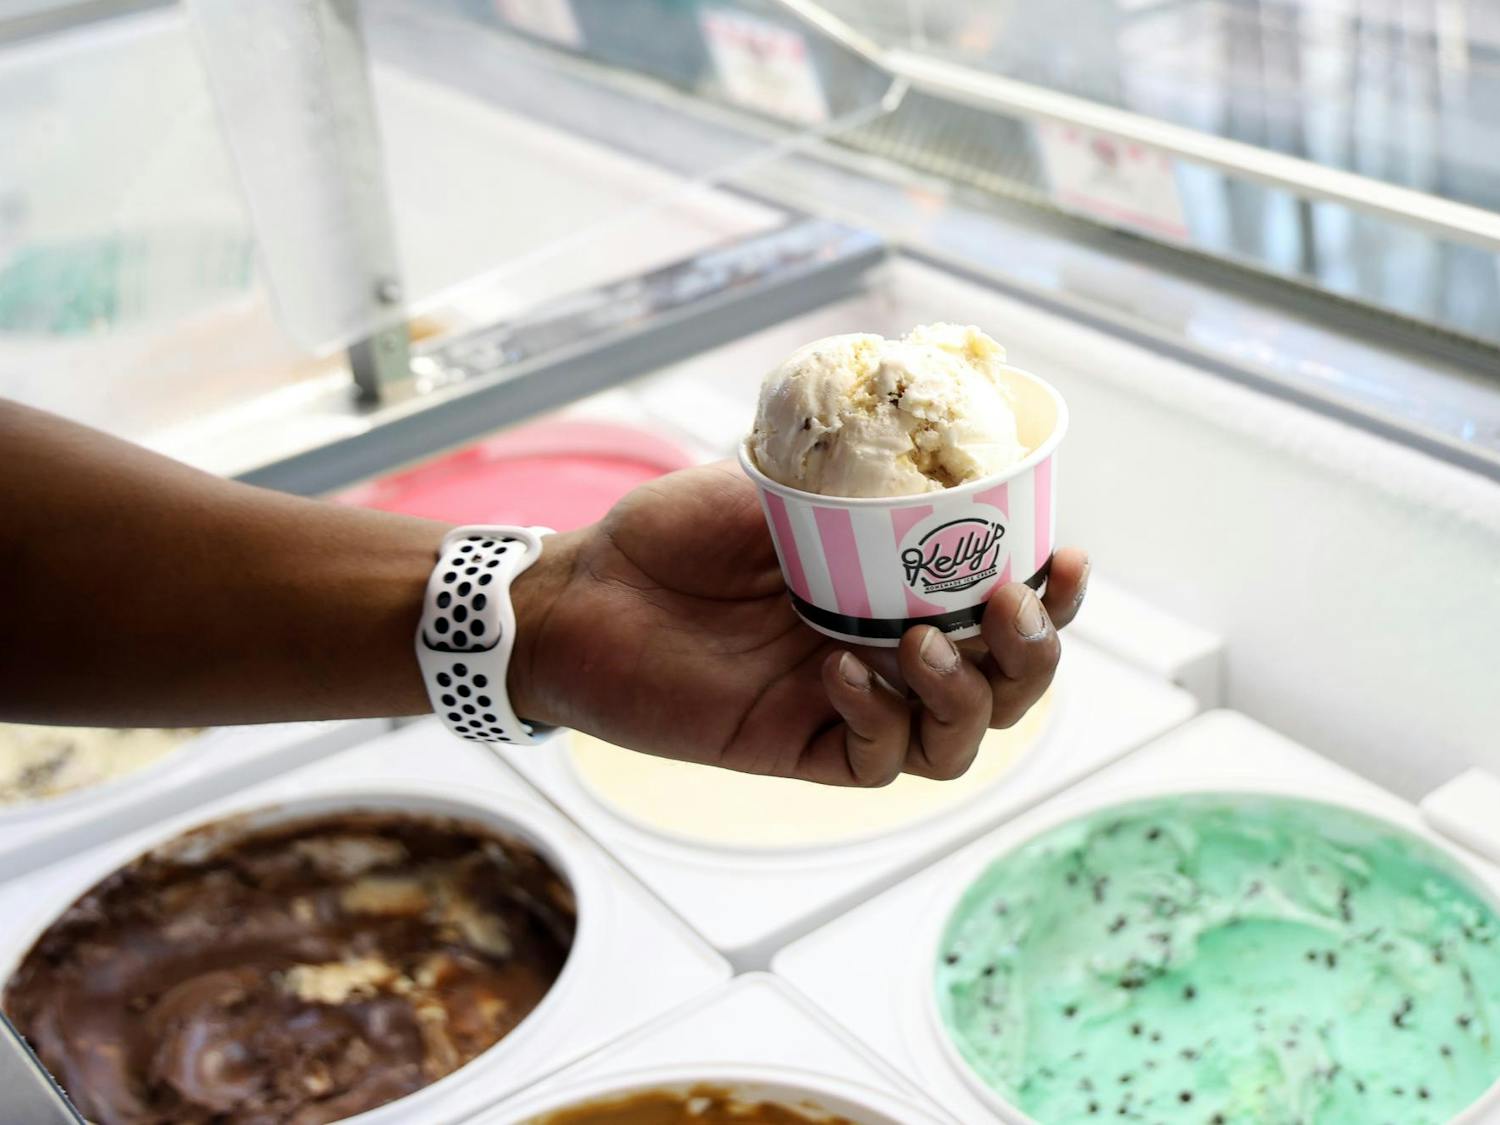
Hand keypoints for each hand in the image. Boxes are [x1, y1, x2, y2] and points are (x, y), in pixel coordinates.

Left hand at [512, 464, 1087, 785]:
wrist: (583, 591)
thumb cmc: (672, 532)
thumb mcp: (775, 481)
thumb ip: (853, 475)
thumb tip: (929, 425)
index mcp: (895, 591)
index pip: (1001, 609)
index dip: (1053, 595)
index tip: (1064, 555)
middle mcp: (887, 652)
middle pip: (1006, 686)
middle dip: (1033, 654)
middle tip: (1005, 606)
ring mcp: (846, 706)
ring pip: (958, 741)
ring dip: (965, 695)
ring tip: (920, 642)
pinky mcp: (797, 748)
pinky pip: (875, 761)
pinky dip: (878, 721)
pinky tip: (840, 671)